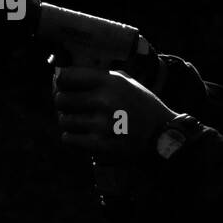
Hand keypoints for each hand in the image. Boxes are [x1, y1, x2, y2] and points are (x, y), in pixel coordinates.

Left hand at [54, 66, 177, 158]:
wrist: (162, 135)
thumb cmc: (141, 105)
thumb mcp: (125, 81)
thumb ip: (97, 76)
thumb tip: (62, 76)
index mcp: (109, 82)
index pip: (65, 77)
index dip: (61, 82)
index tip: (64, 86)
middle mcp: (104, 101)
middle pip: (60, 99)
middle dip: (63, 103)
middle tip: (71, 106)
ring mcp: (102, 125)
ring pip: (63, 120)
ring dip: (69, 121)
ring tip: (82, 122)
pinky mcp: (100, 146)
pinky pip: (68, 139)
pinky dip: (72, 138)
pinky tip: (83, 135)